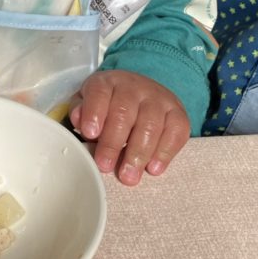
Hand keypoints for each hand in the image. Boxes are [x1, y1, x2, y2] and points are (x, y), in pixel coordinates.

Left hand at [68, 70, 189, 185]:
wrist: (143, 92)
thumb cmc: (110, 104)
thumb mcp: (89, 101)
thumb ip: (81, 111)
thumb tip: (79, 121)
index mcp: (108, 82)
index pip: (100, 92)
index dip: (94, 113)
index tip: (90, 134)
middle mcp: (134, 87)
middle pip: (124, 112)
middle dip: (113, 142)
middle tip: (105, 165)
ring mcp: (158, 99)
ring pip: (150, 125)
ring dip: (138, 154)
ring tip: (128, 176)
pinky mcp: (178, 114)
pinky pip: (176, 133)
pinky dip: (165, 153)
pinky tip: (153, 168)